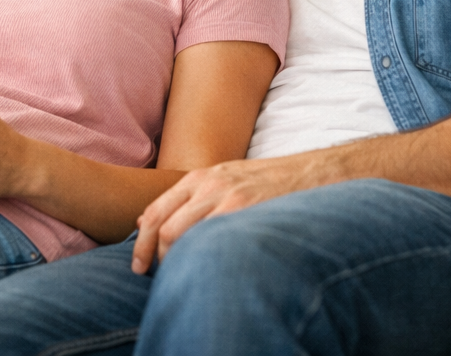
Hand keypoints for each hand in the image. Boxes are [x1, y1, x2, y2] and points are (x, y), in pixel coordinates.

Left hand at [131, 158, 309, 273]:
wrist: (311, 173)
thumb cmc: (266, 184)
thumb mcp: (223, 181)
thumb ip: (188, 199)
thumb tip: (143, 221)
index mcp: (199, 178)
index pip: (155, 211)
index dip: (142, 242)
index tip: (139, 266)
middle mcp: (207, 184)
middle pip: (163, 226)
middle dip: (154, 257)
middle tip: (155, 277)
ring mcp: (226, 196)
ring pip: (180, 234)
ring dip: (174, 262)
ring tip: (182, 277)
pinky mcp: (245, 208)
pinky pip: (209, 239)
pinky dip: (199, 258)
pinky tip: (205, 269)